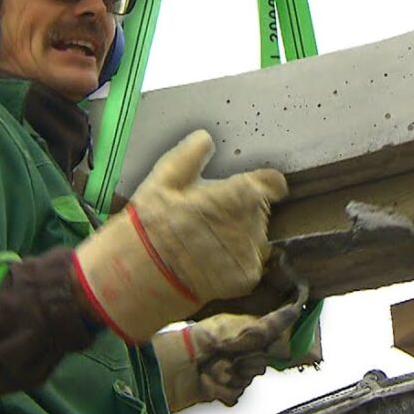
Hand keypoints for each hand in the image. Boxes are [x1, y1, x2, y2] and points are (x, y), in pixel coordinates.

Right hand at [72, 130, 286, 340]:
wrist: (141, 272)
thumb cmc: (153, 221)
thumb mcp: (165, 177)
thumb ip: (192, 153)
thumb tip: (207, 137)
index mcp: (241, 193)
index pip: (272, 183)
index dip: (264, 184)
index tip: (250, 188)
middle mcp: (254, 222)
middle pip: (259, 211)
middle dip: (240, 212)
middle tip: (208, 220)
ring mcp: (252, 251)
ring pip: (255, 238)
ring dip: (238, 237)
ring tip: (205, 242)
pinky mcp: (247, 277)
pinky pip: (248, 263)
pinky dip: (234, 262)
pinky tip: (209, 262)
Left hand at [153, 300, 303, 412]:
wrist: (175, 365)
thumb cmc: (203, 340)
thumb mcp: (237, 327)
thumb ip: (269, 324)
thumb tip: (295, 309)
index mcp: (243, 334)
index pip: (270, 341)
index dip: (269, 345)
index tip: (258, 345)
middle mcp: (239, 352)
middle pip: (260, 364)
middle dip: (245, 363)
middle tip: (228, 357)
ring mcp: (231, 373)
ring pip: (247, 381)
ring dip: (229, 377)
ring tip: (212, 369)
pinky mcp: (223, 391)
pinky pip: (235, 395)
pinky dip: (221, 391)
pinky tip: (209, 381)